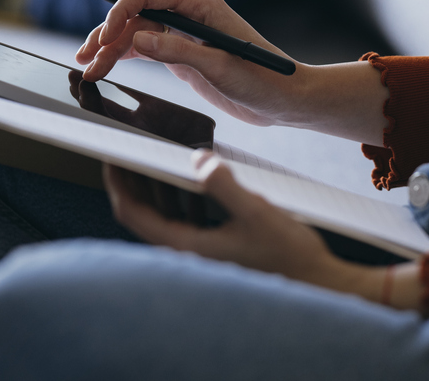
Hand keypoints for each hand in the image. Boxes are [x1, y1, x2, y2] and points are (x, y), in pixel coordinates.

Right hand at [76, 0, 306, 128]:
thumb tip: (137, 38)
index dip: (119, 11)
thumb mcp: (219, 67)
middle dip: (106, 34)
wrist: (283, 100)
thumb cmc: (263, 79)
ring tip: (87, 69)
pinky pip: (143, 48)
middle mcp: (187, 12)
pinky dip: (122, 56)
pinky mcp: (180, 52)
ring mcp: (182, 32)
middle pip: (134, 14)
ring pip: (134, 32)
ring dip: (109, 49)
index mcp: (199, 3)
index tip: (104, 37)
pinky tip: (104, 67)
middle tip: (87, 59)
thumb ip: (177, 51)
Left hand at [104, 151, 345, 284]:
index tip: (111, 153)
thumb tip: (197, 160)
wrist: (317, 282)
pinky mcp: (216, 247)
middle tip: (129, 145)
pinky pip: (187, 217)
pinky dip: (183, 195)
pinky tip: (196, 174)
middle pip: (145, 212)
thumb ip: (223, 185)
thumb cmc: (288, 254)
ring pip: (166, 214)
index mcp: (187, 247)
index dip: (118, 181)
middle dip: (135, 178)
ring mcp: (201, 251)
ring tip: (158, 152)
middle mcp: (188, 252)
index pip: (134, 213)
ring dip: (159, 184)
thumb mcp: (255, 212)